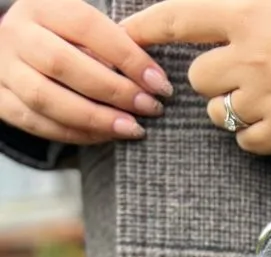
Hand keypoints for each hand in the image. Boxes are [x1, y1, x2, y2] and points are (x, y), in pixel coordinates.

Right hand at [0, 0, 171, 144]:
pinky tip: (105, 136)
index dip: (126, 57)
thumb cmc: (62, 41)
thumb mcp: (80, 29)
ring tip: (132, 128)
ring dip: (95, 118)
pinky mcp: (1, 100)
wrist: (14, 52)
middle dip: (112, 90)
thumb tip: (152, 77)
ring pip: (46, 98)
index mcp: (41, 6)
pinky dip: (76, 134)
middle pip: (62, 64)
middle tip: (149, 107)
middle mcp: (17, 34)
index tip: (159, 83)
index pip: (86, 26)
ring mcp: (4, 68)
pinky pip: (37, 124)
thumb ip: (109, 44)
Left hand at [122, 0, 270, 155]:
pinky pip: (247, 142)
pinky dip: (254, 136)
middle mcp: (248, 55)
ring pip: (219, 114)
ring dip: (231, 110)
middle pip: (197, 78)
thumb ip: (246, 12)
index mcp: (247, 12)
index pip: (179, 18)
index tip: (126, 37)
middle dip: (211, 81)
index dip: (146, 28)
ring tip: (262, 101)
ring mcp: (266, 95)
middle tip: (239, 78)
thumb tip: (219, 23)